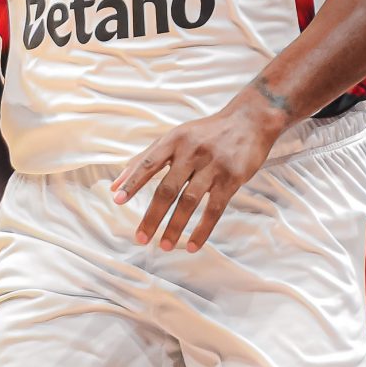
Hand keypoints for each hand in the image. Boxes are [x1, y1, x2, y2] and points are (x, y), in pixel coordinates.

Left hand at [111, 90, 284, 253]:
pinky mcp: (231, 179)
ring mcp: (213, 166)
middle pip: (167, 188)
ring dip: (175, 227)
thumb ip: (145, 159)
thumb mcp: (176, 137)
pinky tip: (193, 246)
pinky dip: (202, 230)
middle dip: (152, 216)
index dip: (133, 183)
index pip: (149, 164)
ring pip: (189, 201)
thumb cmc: (207, 132)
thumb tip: (115, 186)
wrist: (250, 120)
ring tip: (165, 246)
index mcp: (174, 140)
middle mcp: (192, 152)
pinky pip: (215, 209)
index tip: (118, 201)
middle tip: (140, 238)